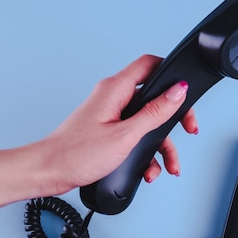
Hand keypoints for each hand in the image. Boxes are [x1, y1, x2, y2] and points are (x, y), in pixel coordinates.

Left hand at [33, 54, 197, 195]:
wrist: (50, 172)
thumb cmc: (76, 153)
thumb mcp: (125, 135)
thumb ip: (154, 113)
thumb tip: (177, 92)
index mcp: (115, 90)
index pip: (150, 65)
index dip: (172, 74)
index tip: (187, 93)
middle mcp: (114, 98)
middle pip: (155, 99)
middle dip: (174, 120)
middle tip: (188, 131)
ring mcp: (111, 115)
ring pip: (148, 124)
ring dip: (161, 146)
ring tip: (168, 165)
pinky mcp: (109, 131)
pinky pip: (136, 137)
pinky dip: (146, 154)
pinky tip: (148, 170)